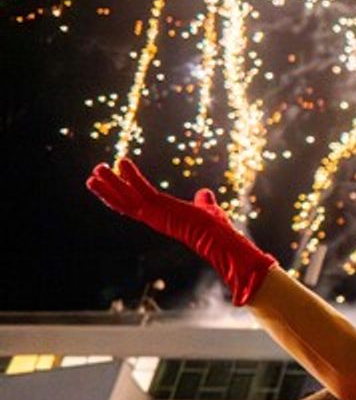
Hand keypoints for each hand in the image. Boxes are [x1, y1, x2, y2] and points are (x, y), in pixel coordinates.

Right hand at [87, 157, 275, 304]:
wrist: (219, 238)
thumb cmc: (215, 228)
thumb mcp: (207, 209)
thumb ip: (203, 201)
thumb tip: (205, 193)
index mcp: (162, 217)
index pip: (136, 206)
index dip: (122, 197)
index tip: (110, 188)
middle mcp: (153, 217)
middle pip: (123, 203)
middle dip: (108, 190)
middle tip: (92, 178)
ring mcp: (153, 214)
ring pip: (125, 197)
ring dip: (109, 183)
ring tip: (95, 170)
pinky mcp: (158, 207)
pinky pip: (140, 188)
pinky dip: (130, 176)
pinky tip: (122, 161)